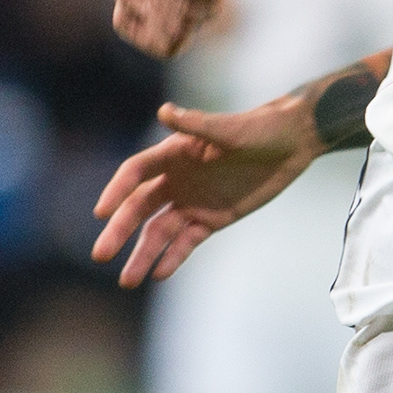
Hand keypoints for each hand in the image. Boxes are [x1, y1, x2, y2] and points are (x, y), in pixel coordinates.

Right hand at [90, 98, 324, 286]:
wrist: (291, 143)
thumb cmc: (260, 128)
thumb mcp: (231, 129)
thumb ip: (198, 125)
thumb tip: (165, 111)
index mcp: (174, 153)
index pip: (135, 173)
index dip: (117, 191)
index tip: (101, 213)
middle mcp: (176, 179)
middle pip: (139, 208)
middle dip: (120, 232)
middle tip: (100, 255)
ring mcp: (192, 201)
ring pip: (159, 232)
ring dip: (143, 255)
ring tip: (127, 281)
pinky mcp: (212, 219)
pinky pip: (186, 242)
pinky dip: (173, 258)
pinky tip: (159, 275)